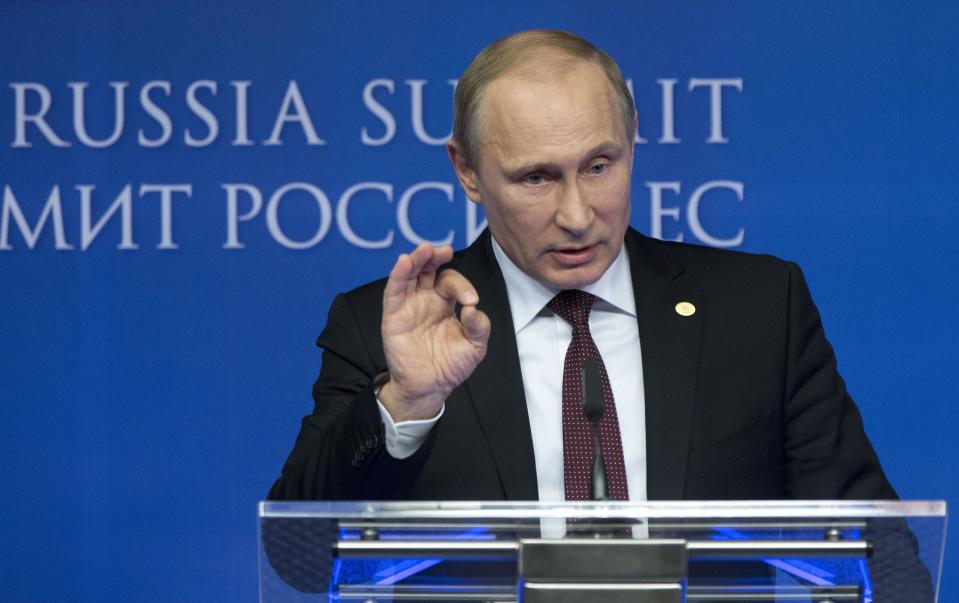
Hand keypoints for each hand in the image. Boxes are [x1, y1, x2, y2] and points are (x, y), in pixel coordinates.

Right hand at [378, 243, 490, 420]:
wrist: (430, 388)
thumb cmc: (451, 366)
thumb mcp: (475, 347)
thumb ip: (480, 327)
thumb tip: (473, 309)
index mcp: (444, 303)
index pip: (451, 281)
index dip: (462, 287)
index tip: (472, 302)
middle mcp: (425, 299)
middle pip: (427, 269)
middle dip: (435, 256)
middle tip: (444, 250)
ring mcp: (408, 306)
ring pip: (409, 274)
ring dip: (416, 259)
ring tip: (425, 249)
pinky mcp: (393, 316)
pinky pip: (394, 291)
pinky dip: (398, 275)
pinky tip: (404, 262)